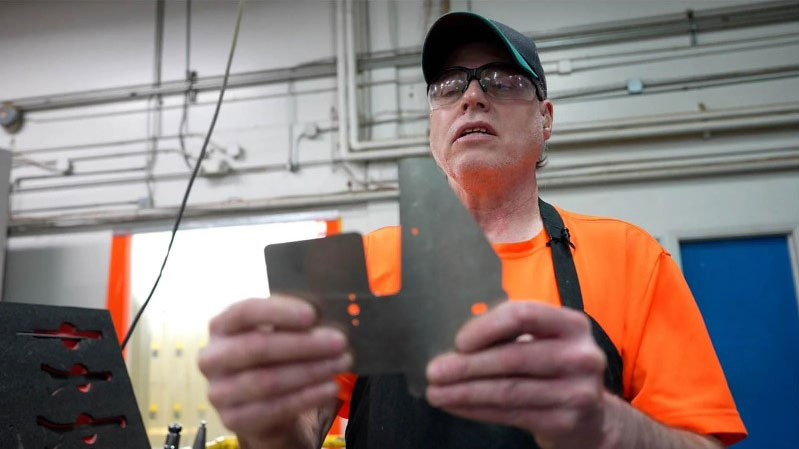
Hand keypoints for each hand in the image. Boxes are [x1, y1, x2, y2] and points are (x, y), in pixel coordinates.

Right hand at [198, 296, 351, 445]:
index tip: (313, 314)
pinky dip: (307, 397)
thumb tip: (326, 316)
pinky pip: (274, 408)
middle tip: (339, 341)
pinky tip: (330, 388)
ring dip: (310, 371)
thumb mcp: (277, 333)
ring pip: (268, 381)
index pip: (244, 312)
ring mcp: (219, 391)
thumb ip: (294, 322)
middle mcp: (212, 358)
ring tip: (340, 363)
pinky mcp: (233, 419)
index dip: (279, 312)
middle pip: (257, 348)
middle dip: (303, 344)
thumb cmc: (272, 357)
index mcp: (221, 326)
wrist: (261, 403)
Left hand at [425, 301, 609, 448]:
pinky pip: (510, 414)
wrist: (592, 418)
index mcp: (572, 324)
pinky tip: (456, 406)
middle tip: (434, 371)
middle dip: (466, 365)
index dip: (486, 326)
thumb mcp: (544, 341)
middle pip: (513, 357)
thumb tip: (455, 346)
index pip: (523, 315)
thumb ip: (509, 336)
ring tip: (436, 392)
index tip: (458, 342)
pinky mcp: (565, 421)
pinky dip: (477, 410)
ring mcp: (578, 391)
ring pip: (508, 390)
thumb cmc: (553, 370)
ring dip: (465, 392)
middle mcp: (581, 355)